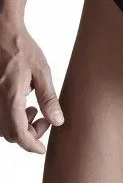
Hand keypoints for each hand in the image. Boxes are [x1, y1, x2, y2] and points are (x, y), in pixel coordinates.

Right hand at [0, 23, 63, 153]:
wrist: (3, 34)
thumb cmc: (23, 49)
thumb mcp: (42, 72)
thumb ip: (48, 98)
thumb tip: (57, 121)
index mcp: (10, 97)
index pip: (18, 133)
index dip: (31, 145)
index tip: (42, 149)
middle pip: (9, 134)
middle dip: (28, 134)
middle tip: (44, 119)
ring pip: (2, 127)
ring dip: (19, 126)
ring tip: (34, 109)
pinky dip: (11, 118)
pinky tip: (22, 103)